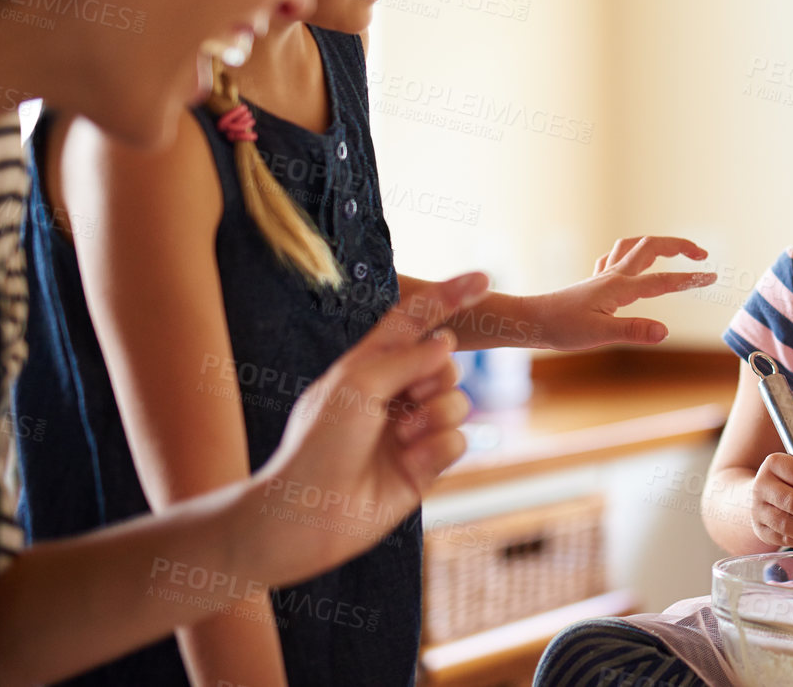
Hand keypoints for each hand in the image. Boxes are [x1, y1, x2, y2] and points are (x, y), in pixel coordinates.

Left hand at [243, 273, 488, 586]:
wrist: (308, 514)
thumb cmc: (318, 444)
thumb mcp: (357, 384)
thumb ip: (407, 357)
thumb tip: (447, 343)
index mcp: (369, 364)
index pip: (415, 319)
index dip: (448, 296)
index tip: (484, 280)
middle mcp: (394, 393)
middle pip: (446, 363)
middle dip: (437, 376)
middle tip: (409, 397)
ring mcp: (412, 429)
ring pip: (458, 401)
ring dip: (435, 416)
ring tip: (403, 438)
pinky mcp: (425, 464)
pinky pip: (460, 440)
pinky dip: (438, 448)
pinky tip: (410, 463)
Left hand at [539, 235, 715, 350]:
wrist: (532, 320)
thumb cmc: (562, 328)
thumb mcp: (599, 334)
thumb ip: (634, 331)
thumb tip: (665, 331)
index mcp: (621, 287)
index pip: (663, 281)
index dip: (689, 280)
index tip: (712, 278)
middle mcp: (614, 275)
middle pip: (652, 246)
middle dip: (679, 246)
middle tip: (701, 255)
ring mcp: (604, 276)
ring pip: (634, 246)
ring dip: (657, 243)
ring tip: (674, 250)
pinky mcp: (595, 282)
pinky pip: (617, 257)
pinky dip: (633, 253)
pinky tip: (633, 263)